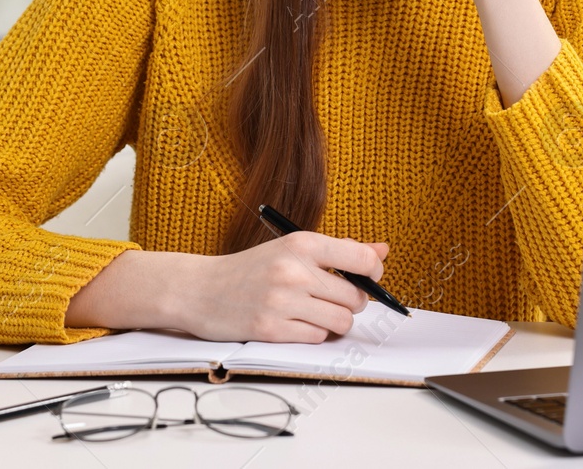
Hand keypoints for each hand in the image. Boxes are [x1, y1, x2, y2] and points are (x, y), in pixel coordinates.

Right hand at [179, 232, 389, 342]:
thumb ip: (339, 250)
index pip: (362, 259)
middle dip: (351, 303)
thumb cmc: (251, 269)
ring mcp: (281, 301)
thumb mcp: (292, 249)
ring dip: (334, 322)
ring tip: (314, 313)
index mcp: (302, 243)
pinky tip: (294, 323)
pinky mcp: (270, 329)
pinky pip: (317, 338)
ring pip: (341, 322)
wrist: (199, 288)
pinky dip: (312, 334)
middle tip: (331, 298)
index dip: (374, 274)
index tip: (368, 279)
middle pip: (356, 297)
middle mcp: (293, 270)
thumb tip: (382, 251)